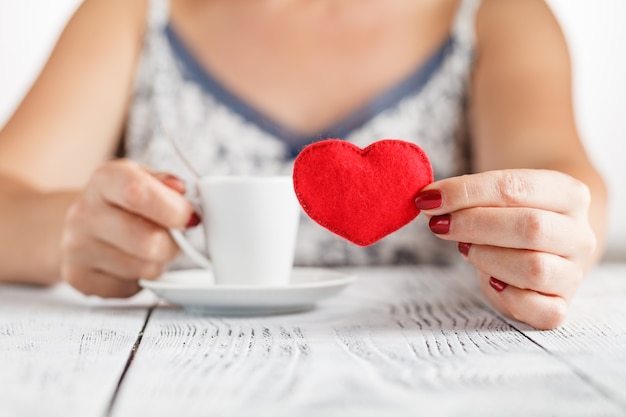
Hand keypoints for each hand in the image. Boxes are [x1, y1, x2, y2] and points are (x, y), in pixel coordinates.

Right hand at [60, 159, 197, 296]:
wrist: (84, 223)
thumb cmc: (123, 201)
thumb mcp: (146, 179)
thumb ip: (168, 185)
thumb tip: (181, 192)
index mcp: (104, 180)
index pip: (137, 193)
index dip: (173, 209)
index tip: (190, 218)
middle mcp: (83, 213)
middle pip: (149, 241)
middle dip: (173, 244)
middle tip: (173, 237)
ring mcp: (77, 248)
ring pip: (145, 269)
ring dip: (158, 263)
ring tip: (148, 249)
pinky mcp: (79, 278)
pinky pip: (130, 289)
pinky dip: (139, 279)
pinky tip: (130, 262)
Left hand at [415, 169, 595, 328]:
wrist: (545, 242)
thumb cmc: (513, 214)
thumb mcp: (495, 196)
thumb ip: (467, 196)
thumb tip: (430, 201)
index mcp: (569, 194)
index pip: (515, 187)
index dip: (466, 193)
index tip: (429, 199)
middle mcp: (579, 233)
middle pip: (530, 227)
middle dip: (474, 225)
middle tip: (440, 225)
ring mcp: (574, 272)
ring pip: (534, 268)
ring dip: (488, 258)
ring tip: (467, 250)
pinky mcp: (562, 305)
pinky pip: (543, 311)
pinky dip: (510, 298)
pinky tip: (491, 281)